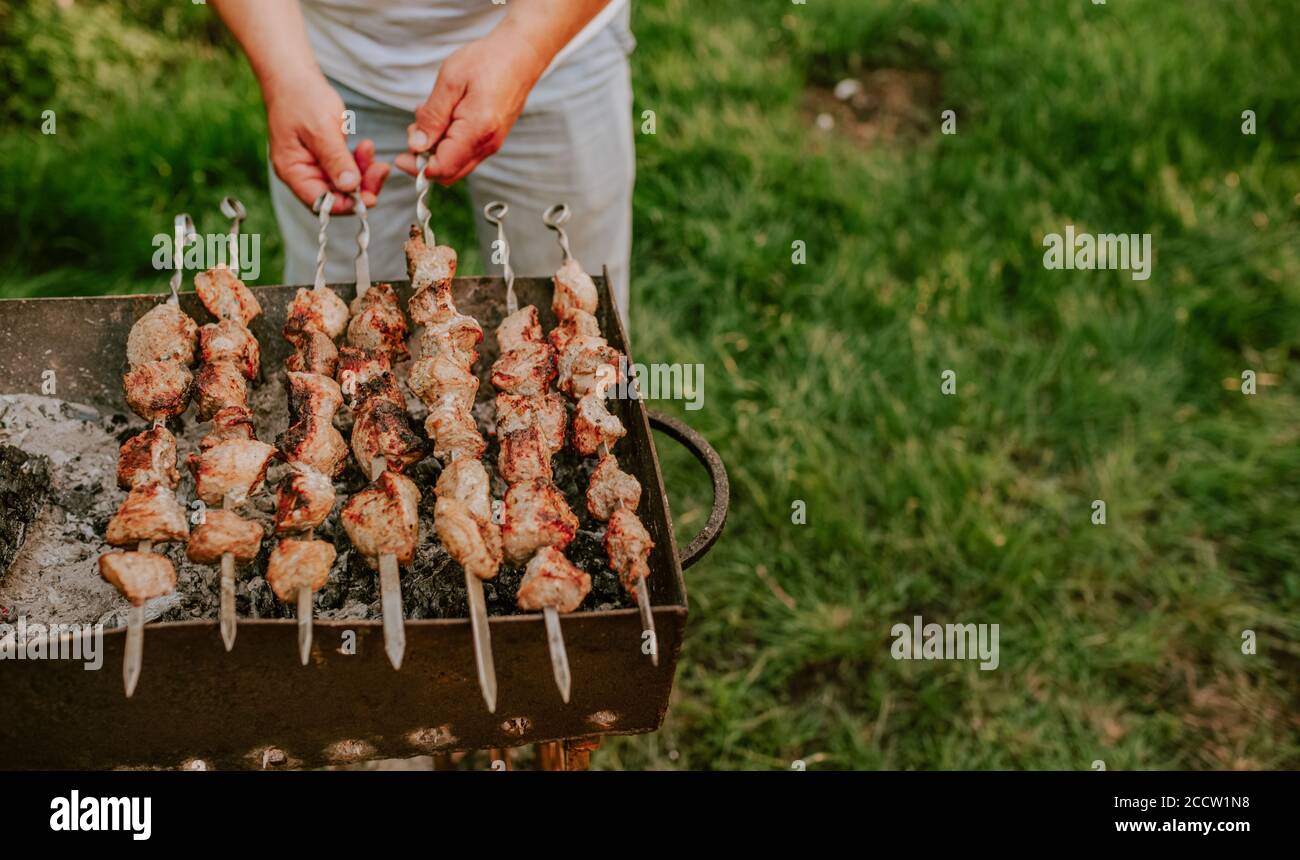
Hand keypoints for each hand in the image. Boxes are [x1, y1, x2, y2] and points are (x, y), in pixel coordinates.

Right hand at [266, 74, 390, 213]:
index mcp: (293, 171)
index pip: (320, 203)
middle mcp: (302, 173)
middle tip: (380, 171)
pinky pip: (347, 167)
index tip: (369, 198)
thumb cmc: (301, 98)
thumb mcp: (321, 129)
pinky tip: (366, 147)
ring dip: (363, 172)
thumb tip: (350, 187)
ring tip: (370, 151)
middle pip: (336, 196)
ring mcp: (314, 165)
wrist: (295, 76)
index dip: (346, 205)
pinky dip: (359, 161)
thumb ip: (335, 159)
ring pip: (345, 183)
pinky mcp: (327, 156)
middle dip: (360, 186)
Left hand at [395, 33, 548, 185]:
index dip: (418, 168)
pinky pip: (464, 153)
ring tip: (428, 117)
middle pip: (449, 175)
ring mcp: (491, 145)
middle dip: (424, 161)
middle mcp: (486, 145)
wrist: (520, 55)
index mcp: (476, 131)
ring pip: (456, 165)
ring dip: (435, 150)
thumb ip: (432, 116)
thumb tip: (416, 145)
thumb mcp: (450, 81)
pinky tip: (442, 118)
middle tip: (414, 131)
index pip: (442, 168)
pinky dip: (447, 144)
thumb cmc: (487, 61)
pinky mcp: (491, 140)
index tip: (401, 155)